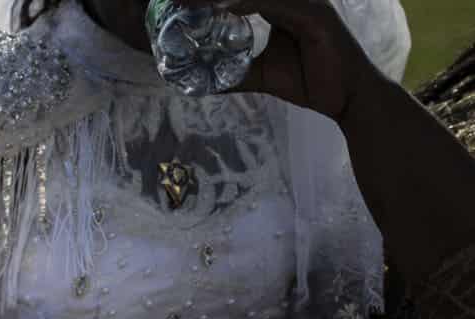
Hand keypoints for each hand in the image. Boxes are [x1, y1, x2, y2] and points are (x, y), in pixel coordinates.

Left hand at [181, 0, 381, 120]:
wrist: (347, 99)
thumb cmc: (310, 82)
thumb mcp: (261, 76)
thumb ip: (234, 74)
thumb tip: (204, 82)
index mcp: (282, 7)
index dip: (213, 0)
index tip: (180, 3)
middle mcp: (294, 0)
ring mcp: (306, 3)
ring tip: (191, 3)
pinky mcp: (315, 16)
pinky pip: (275, 4)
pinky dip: (246, 4)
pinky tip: (222, 8)